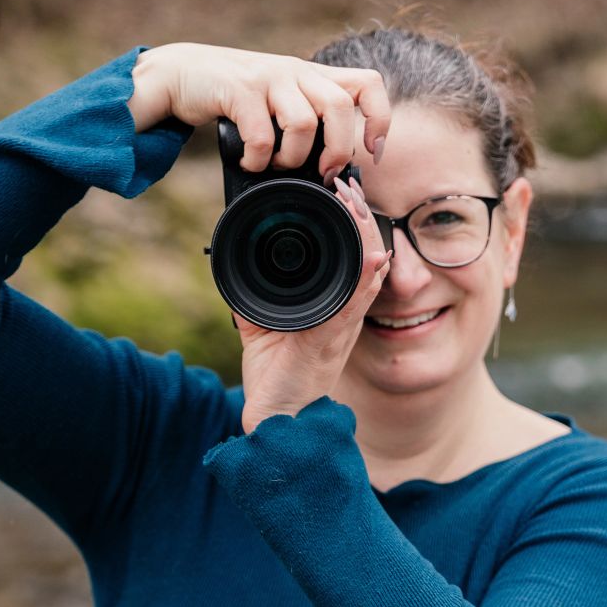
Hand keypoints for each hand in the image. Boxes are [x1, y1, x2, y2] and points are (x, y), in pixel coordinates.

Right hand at [127, 42, 390, 178]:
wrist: (181, 73)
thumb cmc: (235, 98)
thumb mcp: (278, 103)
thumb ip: (305, 124)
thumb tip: (329, 173)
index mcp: (312, 76)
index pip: (367, 84)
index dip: (379, 118)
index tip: (373, 151)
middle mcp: (296, 72)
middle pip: (340, 106)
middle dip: (336, 150)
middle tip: (320, 172)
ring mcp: (268, 78)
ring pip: (303, 123)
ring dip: (291, 158)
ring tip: (274, 165)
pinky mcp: (239, 90)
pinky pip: (262, 136)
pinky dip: (258, 160)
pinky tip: (248, 162)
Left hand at [236, 177, 391, 434]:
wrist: (275, 418)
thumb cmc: (277, 376)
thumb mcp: (264, 326)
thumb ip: (257, 297)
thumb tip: (236, 265)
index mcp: (334, 309)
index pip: (354, 258)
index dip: (355, 225)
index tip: (343, 194)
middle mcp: (343, 316)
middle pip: (368, 258)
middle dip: (362, 219)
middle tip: (349, 187)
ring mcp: (339, 328)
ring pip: (366, 275)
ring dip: (365, 238)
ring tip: (357, 205)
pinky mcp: (326, 342)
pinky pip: (350, 308)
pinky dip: (362, 282)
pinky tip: (370, 259)